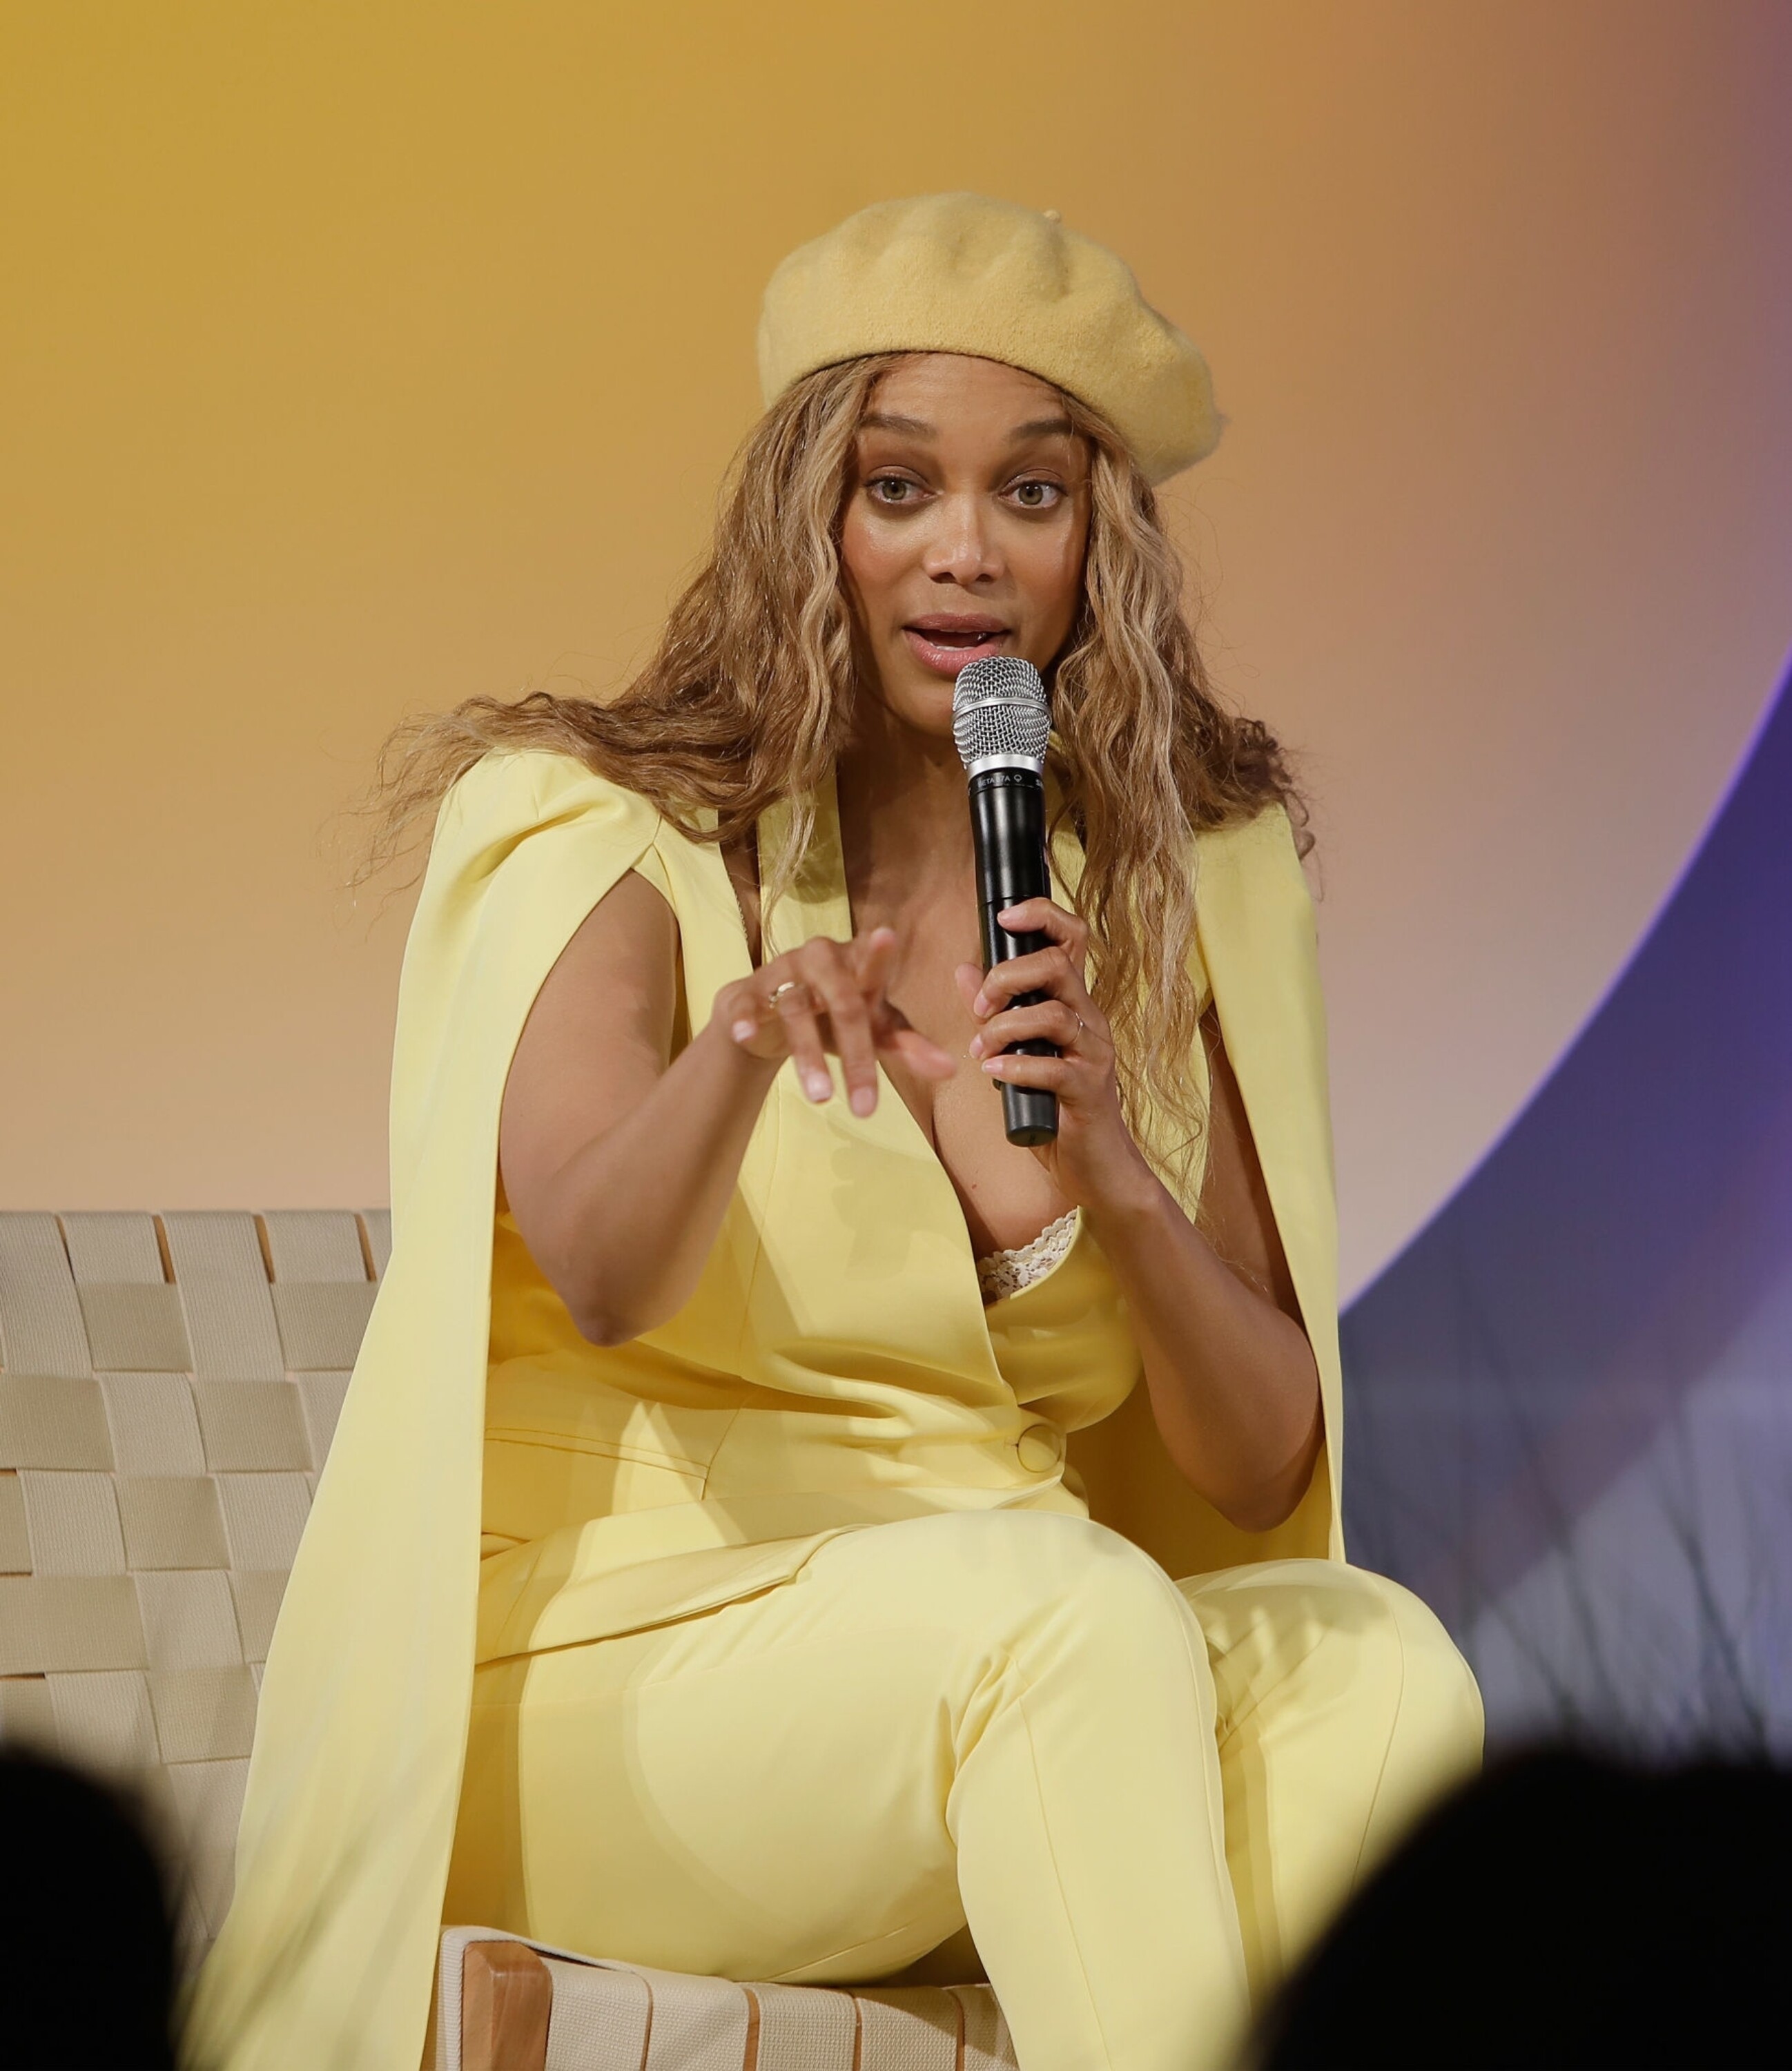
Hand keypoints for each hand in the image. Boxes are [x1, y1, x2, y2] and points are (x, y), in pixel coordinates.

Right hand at [716, 928, 954, 1116]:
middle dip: (857, 1056)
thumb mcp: (872, 1029)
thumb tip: (953, 1070)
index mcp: (857, 965)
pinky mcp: (749, 991)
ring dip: (809, 1056)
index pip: (874, 964)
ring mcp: (783, 973)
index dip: (879, 953)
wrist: (768, 1017)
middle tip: (865, 1108)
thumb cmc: (832, 1018)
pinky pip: (746, 1003)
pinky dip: (745, 1017)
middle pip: (843, 1001)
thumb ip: (908, 1045)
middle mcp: (821, 961)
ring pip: (797, 1008)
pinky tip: (744, 1035)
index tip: (886, 936)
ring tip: (821, 1099)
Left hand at [958, 899, 1157, 1210]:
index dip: (1041, 916)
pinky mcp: (1089, 1088)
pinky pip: (1052, 1066)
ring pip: (1051, 1014)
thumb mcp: (1018, 1051)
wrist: (1092, 1165)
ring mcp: (1094, 1052)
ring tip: (983, 1052)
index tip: (1002, 918)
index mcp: (1073, 1002)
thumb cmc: (1053, 1105)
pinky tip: (995, 1074)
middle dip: (1007, 977)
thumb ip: (992, 1012)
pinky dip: (1016, 1067)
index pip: (1071, 938)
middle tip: (980, 1007)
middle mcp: (1089, 1019)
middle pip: (1057, 965)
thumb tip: (962, 969)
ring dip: (1003, 1028)